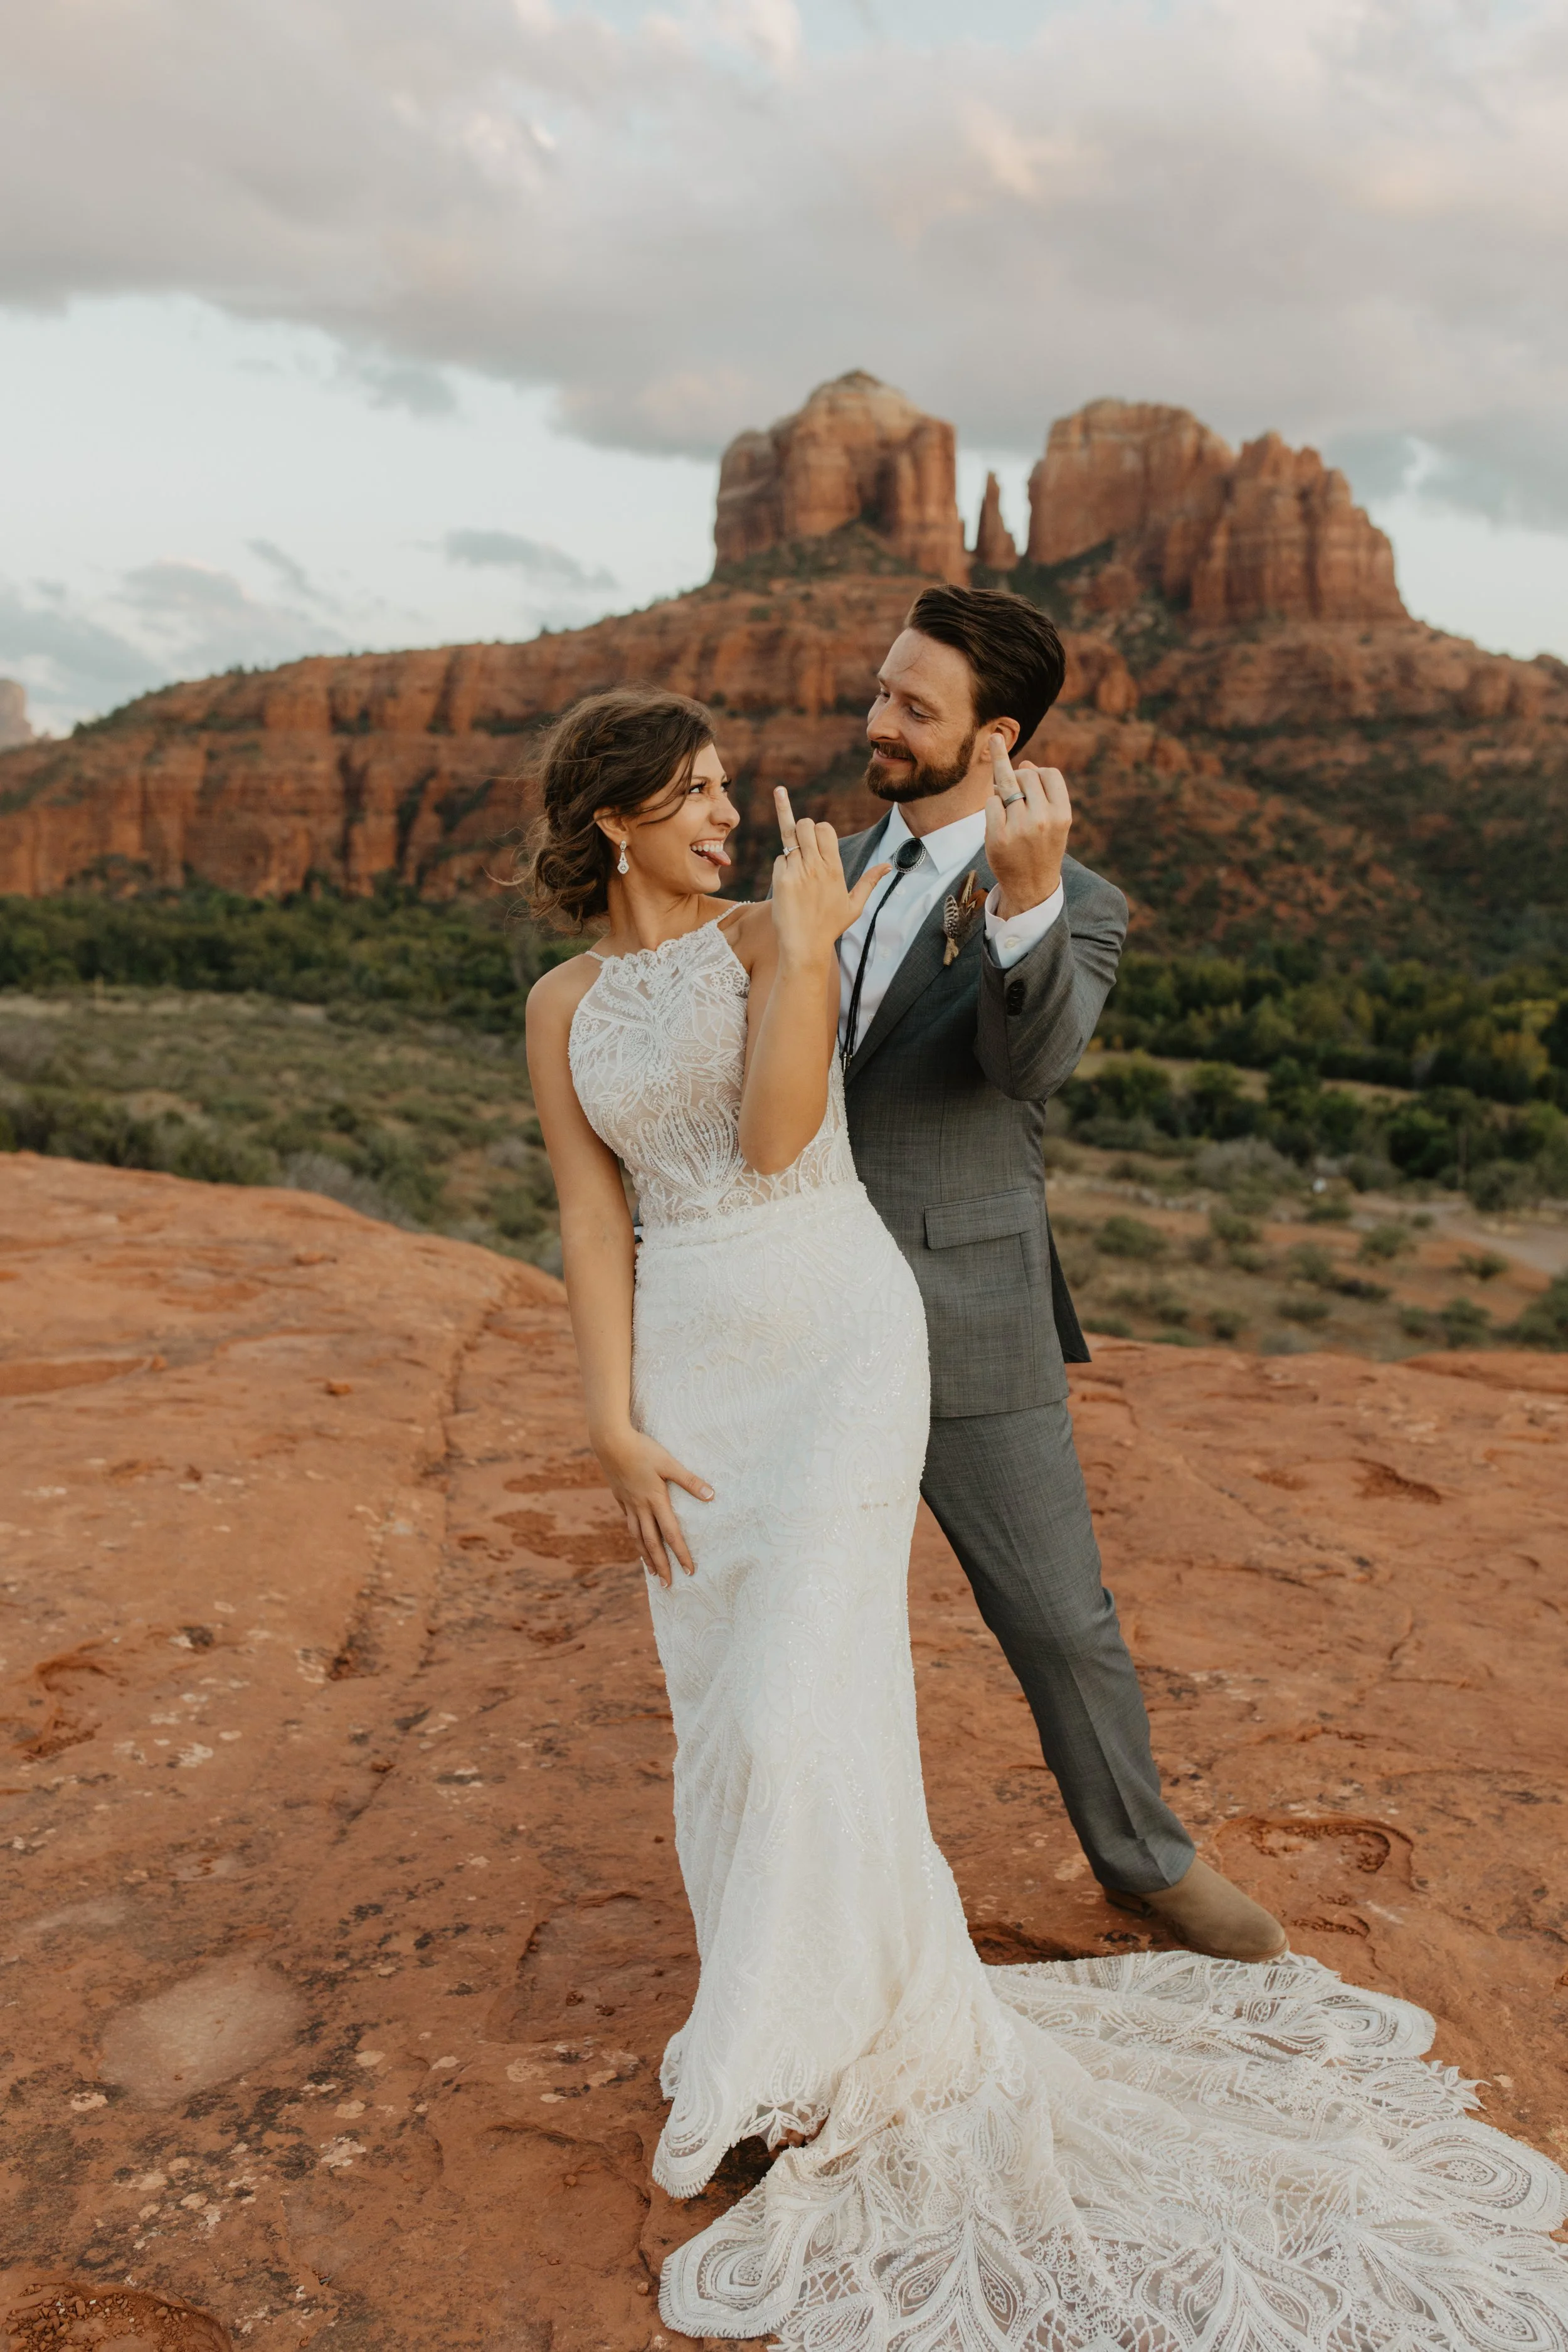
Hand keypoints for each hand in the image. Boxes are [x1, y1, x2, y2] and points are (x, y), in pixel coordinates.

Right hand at [594, 1428, 711, 1586]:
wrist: (610, 1442)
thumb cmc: (642, 1450)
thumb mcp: (669, 1463)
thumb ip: (690, 1481)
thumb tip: (711, 1496)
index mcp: (656, 1500)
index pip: (671, 1534)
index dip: (680, 1554)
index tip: (689, 1571)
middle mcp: (641, 1507)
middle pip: (652, 1543)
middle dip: (661, 1565)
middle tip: (668, 1585)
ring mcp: (629, 1504)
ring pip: (637, 1537)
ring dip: (646, 1556)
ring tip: (651, 1572)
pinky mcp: (620, 1498)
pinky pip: (629, 1524)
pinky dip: (635, 1537)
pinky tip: (637, 1541)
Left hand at [771, 787, 889, 964]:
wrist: (805, 946)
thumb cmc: (830, 927)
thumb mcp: (854, 906)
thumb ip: (870, 882)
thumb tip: (888, 866)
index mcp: (834, 868)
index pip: (824, 828)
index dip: (819, 829)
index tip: (817, 840)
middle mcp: (816, 866)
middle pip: (804, 825)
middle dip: (802, 828)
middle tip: (802, 841)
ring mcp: (797, 872)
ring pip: (788, 838)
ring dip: (790, 845)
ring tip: (795, 861)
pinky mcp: (781, 880)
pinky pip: (779, 859)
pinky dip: (782, 866)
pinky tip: (788, 884)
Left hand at [984, 736, 1070, 918]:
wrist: (1031, 886)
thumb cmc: (1042, 847)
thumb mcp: (1053, 821)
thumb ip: (1043, 792)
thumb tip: (1025, 762)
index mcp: (1062, 814)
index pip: (1049, 773)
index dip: (1037, 771)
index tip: (1029, 774)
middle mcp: (1043, 819)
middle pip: (1026, 774)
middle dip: (1018, 776)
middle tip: (1015, 791)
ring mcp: (1020, 828)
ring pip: (1006, 784)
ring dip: (1002, 786)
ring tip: (1001, 791)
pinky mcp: (998, 836)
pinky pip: (991, 801)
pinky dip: (993, 804)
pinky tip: (998, 817)